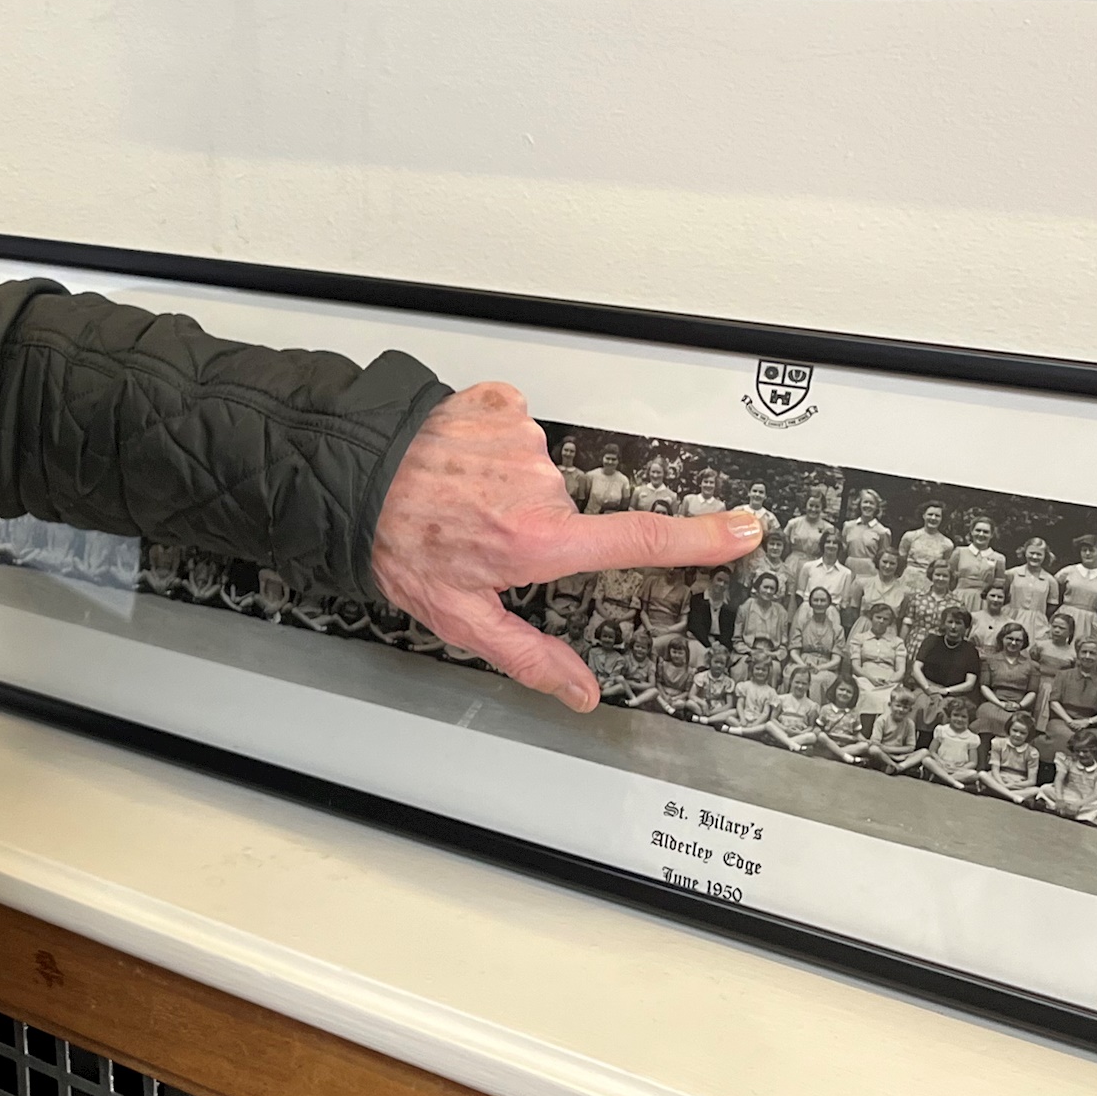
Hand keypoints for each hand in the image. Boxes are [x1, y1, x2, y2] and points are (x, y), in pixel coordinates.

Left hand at [369, 383, 761, 713]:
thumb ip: (529, 654)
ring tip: (457, 494)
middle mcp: (539, 487)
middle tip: (480, 529)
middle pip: (567, 512)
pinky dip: (491, 443)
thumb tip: (580, 692)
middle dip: (534, 524)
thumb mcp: (460, 617)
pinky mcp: (499, 403)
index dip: (701, 539)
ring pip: (536, 470)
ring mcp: (521, 438)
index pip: (641, 541)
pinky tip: (455, 461)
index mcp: (539, 541)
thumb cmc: (399, 544)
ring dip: (505, 482)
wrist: (349, 474)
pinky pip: (514, 427)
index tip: (747, 529)